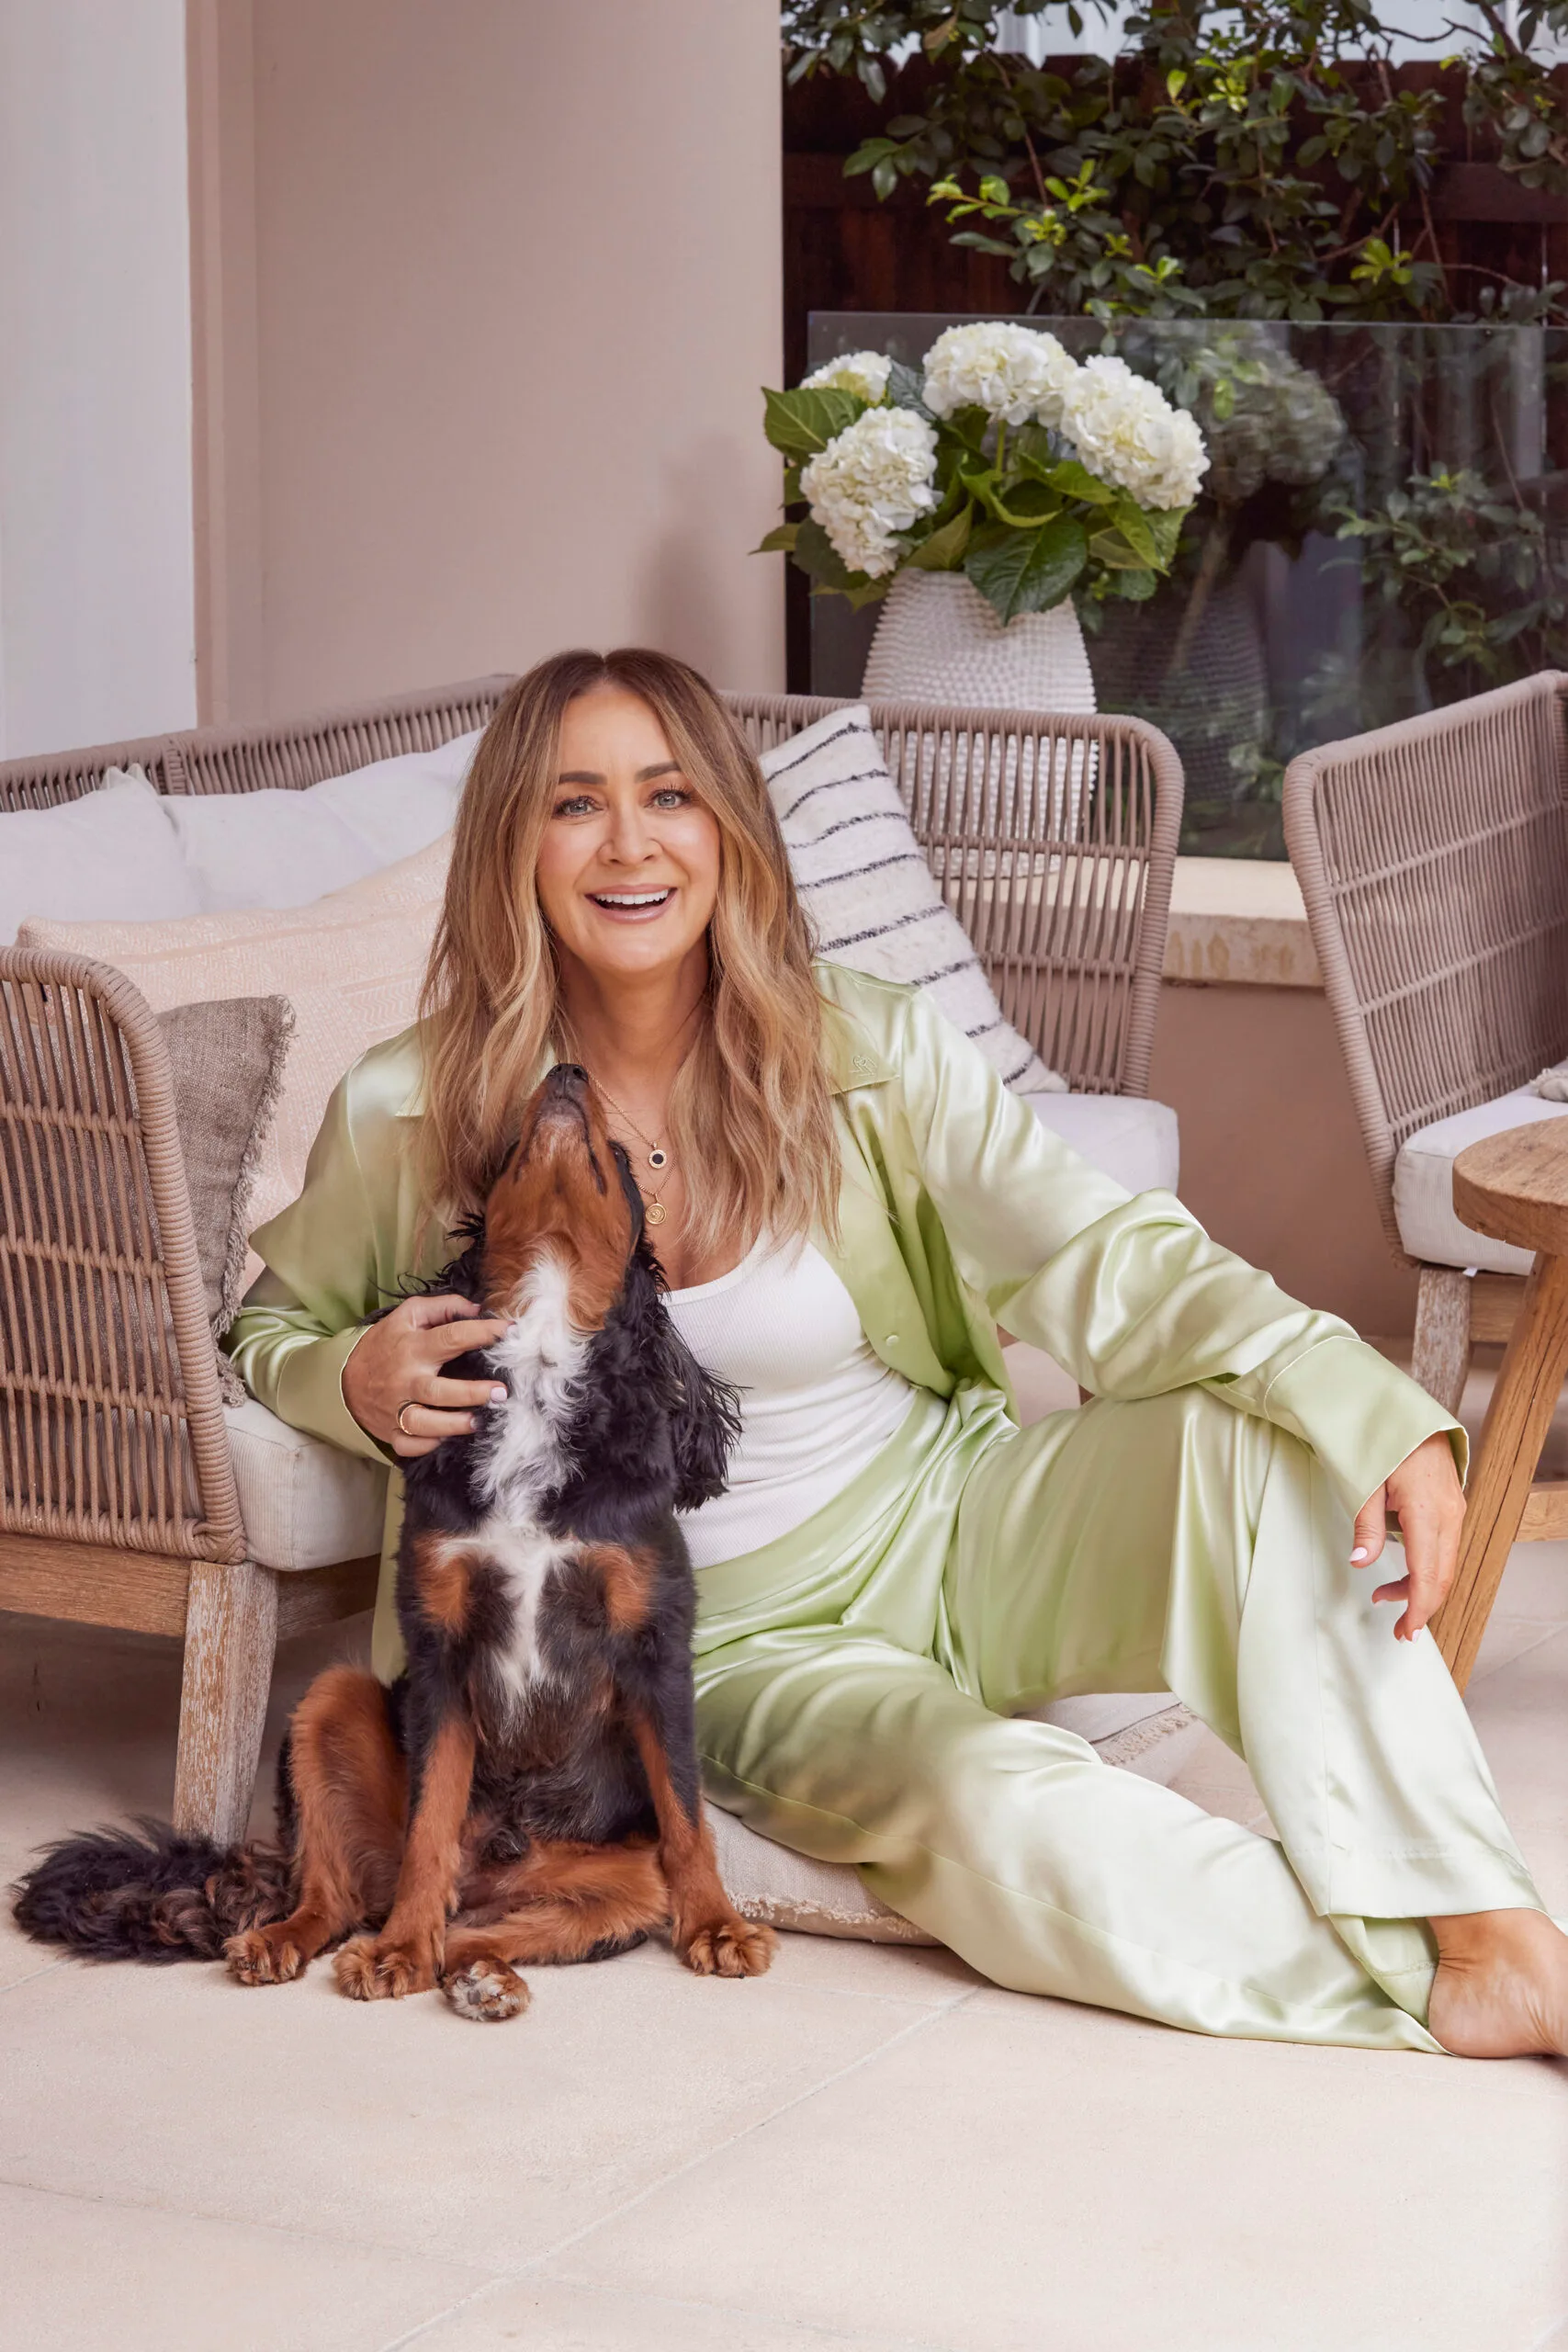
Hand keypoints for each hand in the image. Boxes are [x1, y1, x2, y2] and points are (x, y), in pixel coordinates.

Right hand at [342, 1293, 509, 1457]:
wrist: (343, 1378)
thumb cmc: (384, 1344)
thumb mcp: (407, 1315)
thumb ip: (443, 1307)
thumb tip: (477, 1309)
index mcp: (413, 1348)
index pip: (452, 1337)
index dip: (483, 1332)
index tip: (509, 1332)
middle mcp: (406, 1380)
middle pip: (439, 1391)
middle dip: (471, 1393)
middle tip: (500, 1392)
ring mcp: (397, 1409)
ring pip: (425, 1424)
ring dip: (453, 1425)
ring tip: (479, 1421)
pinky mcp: (391, 1431)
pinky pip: (410, 1445)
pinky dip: (427, 1445)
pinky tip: (446, 1438)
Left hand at [1351, 1430, 1464, 1640]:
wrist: (1407, 1413)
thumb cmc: (1383, 1443)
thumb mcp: (1365, 1484)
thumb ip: (1365, 1527)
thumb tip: (1359, 1563)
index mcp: (1426, 1513)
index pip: (1427, 1576)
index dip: (1417, 1609)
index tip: (1404, 1632)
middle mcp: (1448, 1515)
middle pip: (1442, 1577)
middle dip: (1421, 1607)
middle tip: (1398, 1629)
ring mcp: (1453, 1510)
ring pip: (1445, 1564)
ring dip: (1420, 1587)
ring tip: (1385, 1595)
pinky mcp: (1451, 1507)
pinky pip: (1445, 1548)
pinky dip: (1427, 1568)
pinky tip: (1403, 1572)